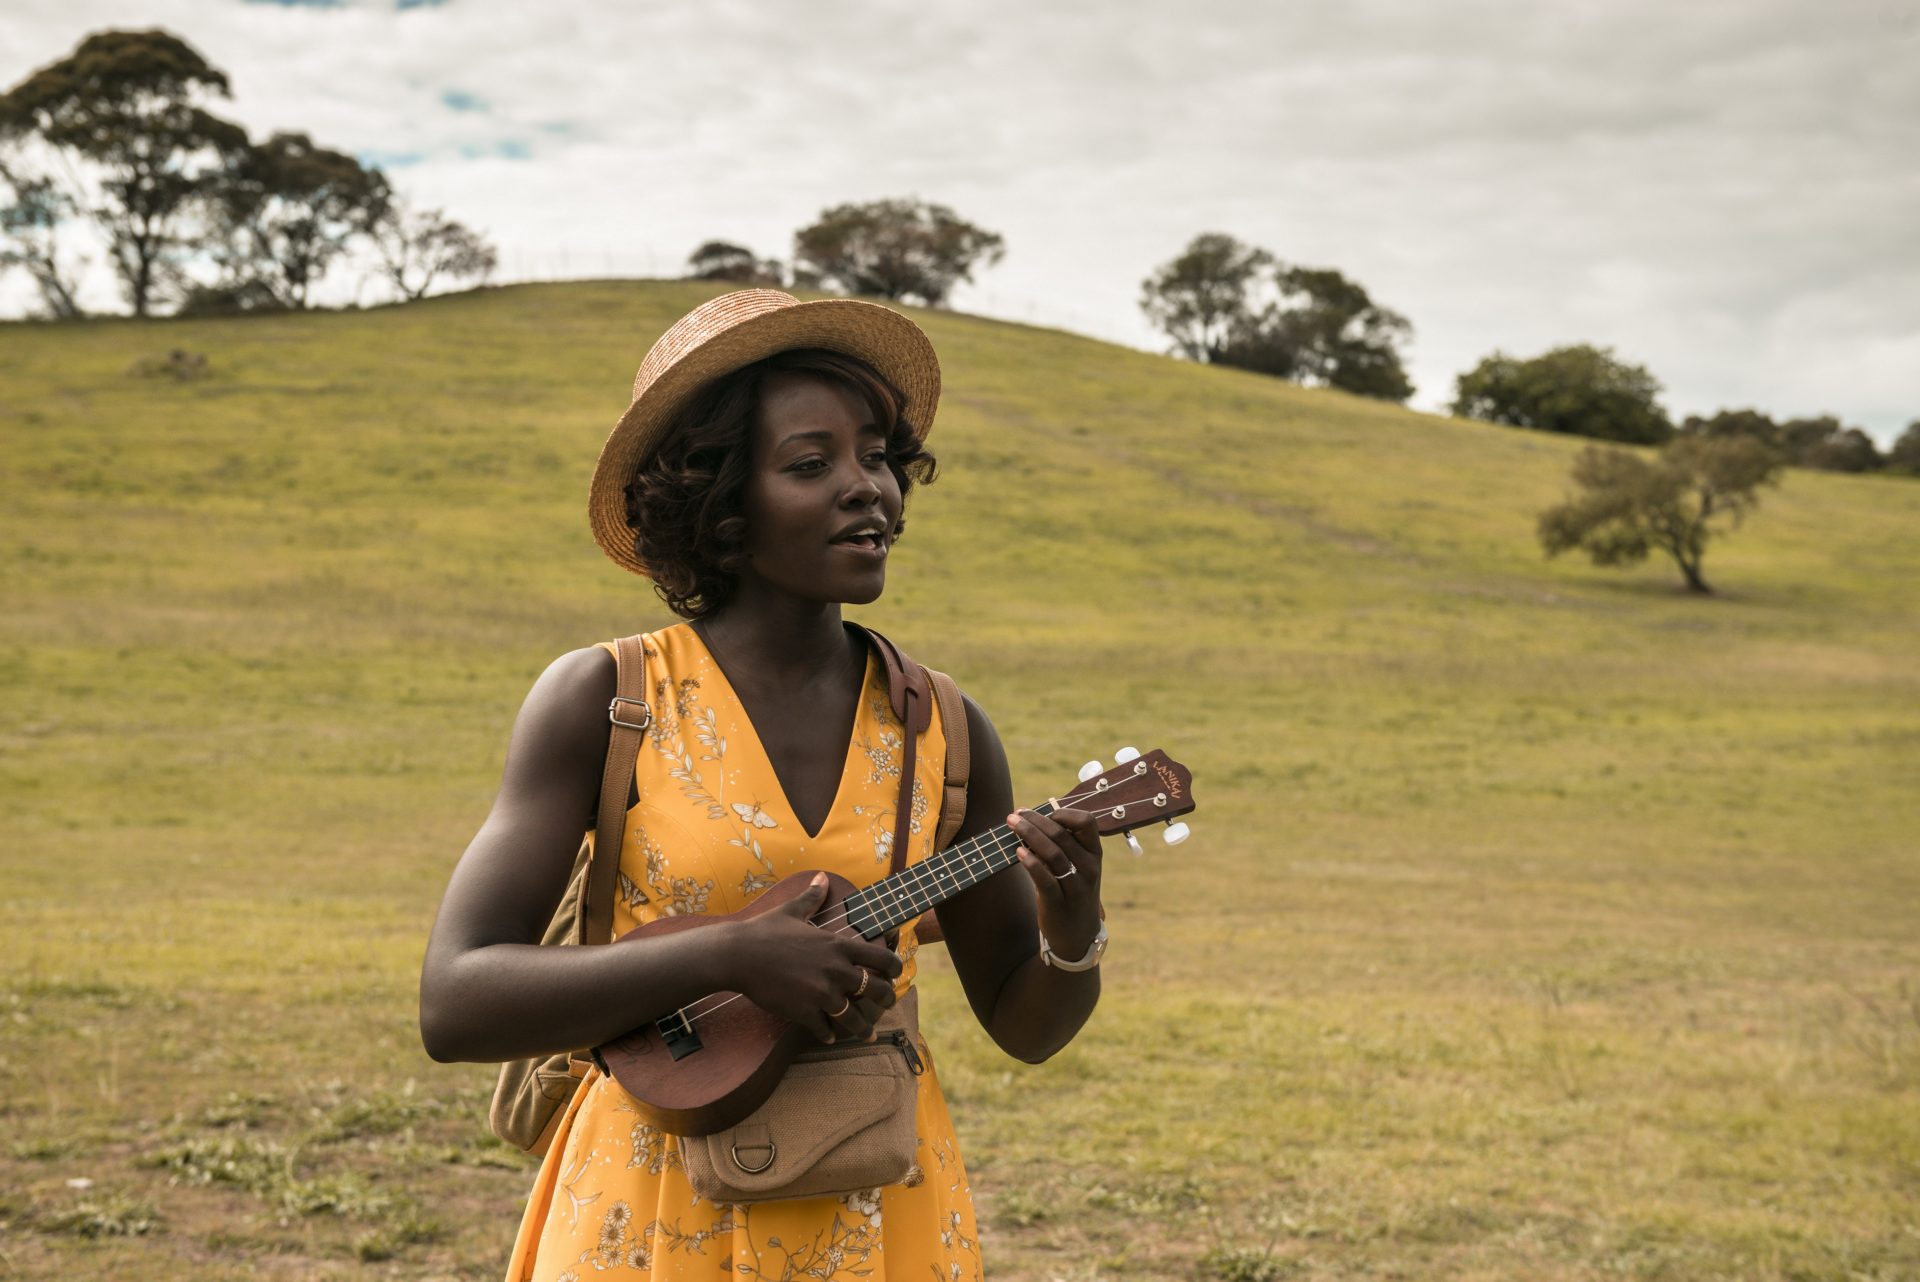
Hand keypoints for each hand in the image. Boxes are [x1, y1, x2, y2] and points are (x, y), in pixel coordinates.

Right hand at [727, 873, 900, 1042]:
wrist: (738, 955)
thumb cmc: (764, 930)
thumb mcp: (792, 910)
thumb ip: (813, 896)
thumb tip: (822, 877)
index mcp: (838, 945)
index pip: (881, 958)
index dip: (894, 968)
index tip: (896, 974)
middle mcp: (836, 970)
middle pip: (876, 991)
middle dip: (885, 1000)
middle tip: (886, 1005)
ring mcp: (822, 993)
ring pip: (854, 1018)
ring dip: (863, 1029)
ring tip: (867, 1035)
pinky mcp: (804, 1012)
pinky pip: (825, 1029)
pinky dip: (829, 1035)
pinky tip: (830, 1037)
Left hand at [1008, 807, 1103, 960]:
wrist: (1078, 935)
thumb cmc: (1072, 893)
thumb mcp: (1076, 868)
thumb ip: (1061, 846)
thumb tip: (1032, 820)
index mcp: (1094, 854)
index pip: (1087, 822)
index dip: (1062, 812)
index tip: (1039, 812)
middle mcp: (1089, 868)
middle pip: (1062, 834)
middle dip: (1035, 820)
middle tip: (1015, 815)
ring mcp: (1076, 887)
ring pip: (1053, 853)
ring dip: (1029, 835)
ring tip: (1012, 826)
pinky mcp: (1059, 903)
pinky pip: (1045, 879)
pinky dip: (1030, 862)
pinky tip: (1018, 851)